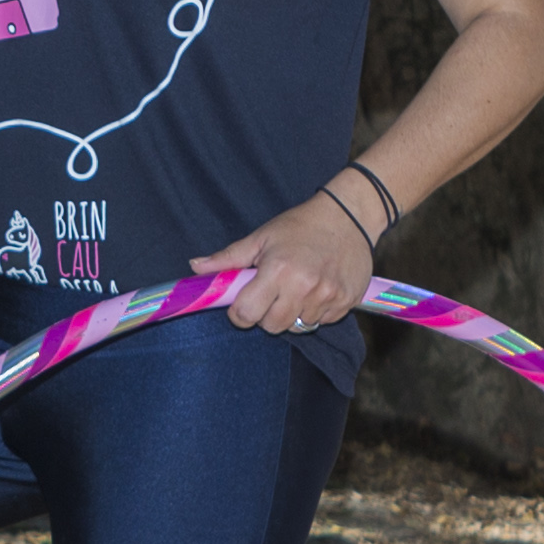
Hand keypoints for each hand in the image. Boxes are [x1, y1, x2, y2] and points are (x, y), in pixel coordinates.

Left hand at [190, 184, 373, 335]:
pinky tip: (316, 290)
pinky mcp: (346, 302)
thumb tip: (195, 267)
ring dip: (292, 314)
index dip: (240, 313)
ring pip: (299, 327)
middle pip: (273, 327)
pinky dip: (315, 312)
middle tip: (271, 294)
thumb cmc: (300, 225)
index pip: (248, 314)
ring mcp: (328, 296)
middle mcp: (304, 287)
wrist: (348, 216)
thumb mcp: (261, 237)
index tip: (244, 303)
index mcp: (278, 270)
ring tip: (296, 289)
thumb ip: (229, 258)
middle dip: (266, 315)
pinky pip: (323, 322)